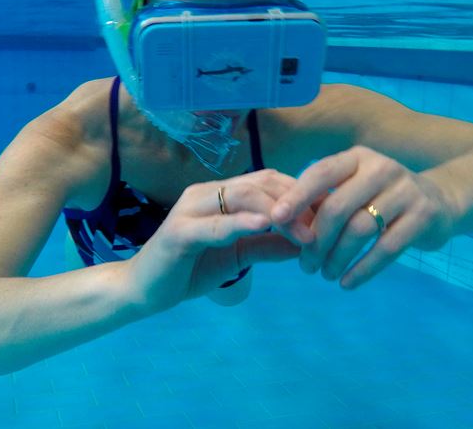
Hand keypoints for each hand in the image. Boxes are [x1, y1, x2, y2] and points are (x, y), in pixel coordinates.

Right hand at [128, 169, 314, 312]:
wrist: (142, 291)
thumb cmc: (189, 269)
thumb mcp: (238, 256)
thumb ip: (268, 245)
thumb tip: (307, 242)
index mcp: (220, 194)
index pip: (269, 181)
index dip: (302, 194)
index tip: (330, 214)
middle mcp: (205, 193)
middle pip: (260, 183)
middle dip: (296, 202)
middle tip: (323, 227)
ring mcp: (190, 209)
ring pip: (241, 196)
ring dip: (277, 212)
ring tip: (304, 232)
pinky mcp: (179, 232)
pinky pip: (215, 224)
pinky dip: (241, 222)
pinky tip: (264, 225)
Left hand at [271, 146, 455, 289]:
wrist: (441, 201)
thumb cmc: (383, 197)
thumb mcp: (356, 187)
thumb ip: (326, 199)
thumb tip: (282, 224)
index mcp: (358, 158)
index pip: (321, 173)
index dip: (297, 195)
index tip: (276, 218)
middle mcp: (381, 168)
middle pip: (338, 207)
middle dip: (316, 240)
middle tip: (305, 265)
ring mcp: (405, 191)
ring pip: (360, 229)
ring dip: (337, 257)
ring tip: (325, 274)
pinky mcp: (423, 216)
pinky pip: (386, 248)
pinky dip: (363, 269)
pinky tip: (347, 283)